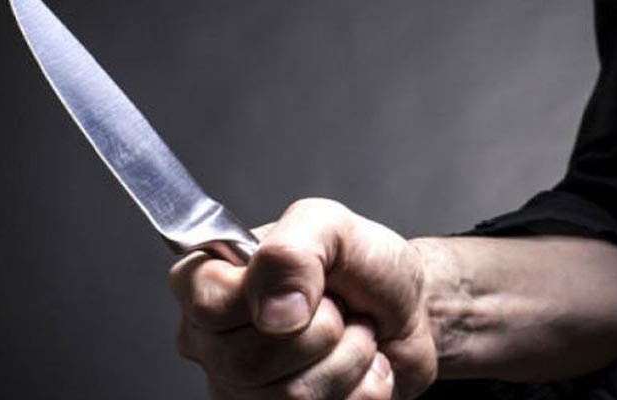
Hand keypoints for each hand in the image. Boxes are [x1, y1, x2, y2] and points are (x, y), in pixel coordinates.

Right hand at [169, 198, 436, 398]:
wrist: (409, 310)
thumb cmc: (362, 265)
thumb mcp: (330, 226)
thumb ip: (291, 250)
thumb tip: (273, 311)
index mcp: (209, 280)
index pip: (207, 305)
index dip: (264, 298)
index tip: (306, 284)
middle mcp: (212, 338)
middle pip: (246, 362)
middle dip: (321, 330)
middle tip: (337, 307)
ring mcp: (239, 386)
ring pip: (288, 397)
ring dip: (347, 359)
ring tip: (352, 334)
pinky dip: (362, 388)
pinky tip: (360, 367)